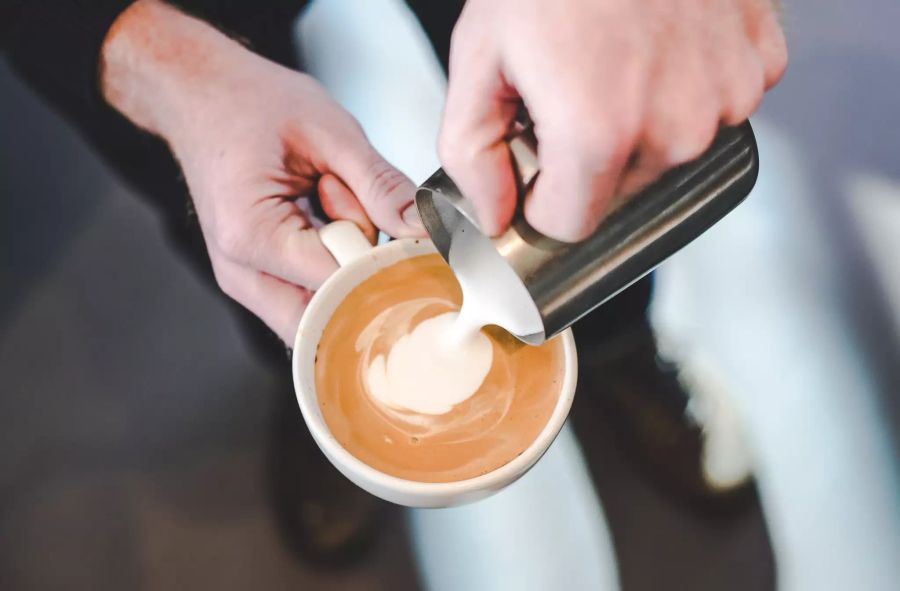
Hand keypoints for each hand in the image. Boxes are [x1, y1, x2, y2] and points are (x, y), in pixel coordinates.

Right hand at [102, 0, 421, 342]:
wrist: (199, 94)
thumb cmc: (250, 103)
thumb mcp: (329, 130)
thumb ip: (380, 185)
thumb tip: (424, 230)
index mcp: (251, 236)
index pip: (339, 286)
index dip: (382, 264)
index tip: (407, 235)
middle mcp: (241, 272)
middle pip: (327, 321)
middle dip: (363, 277)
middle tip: (360, 210)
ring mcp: (246, 281)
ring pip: (322, 315)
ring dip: (347, 270)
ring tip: (329, 203)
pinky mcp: (259, 279)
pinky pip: (313, 296)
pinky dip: (334, 264)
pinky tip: (323, 218)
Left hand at [439, 0, 786, 240]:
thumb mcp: (478, 58)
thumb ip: (472, 154)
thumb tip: (495, 216)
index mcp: (599, 134)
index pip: (570, 224)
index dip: (543, 196)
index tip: (537, 158)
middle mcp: (674, 129)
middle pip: (618, 189)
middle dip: (588, 155)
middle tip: (570, 88)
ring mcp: (726, 96)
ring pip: (668, 153)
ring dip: (639, 124)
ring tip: (615, 60)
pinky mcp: (759, 65)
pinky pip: (713, 109)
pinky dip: (684, 89)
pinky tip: (660, 47)